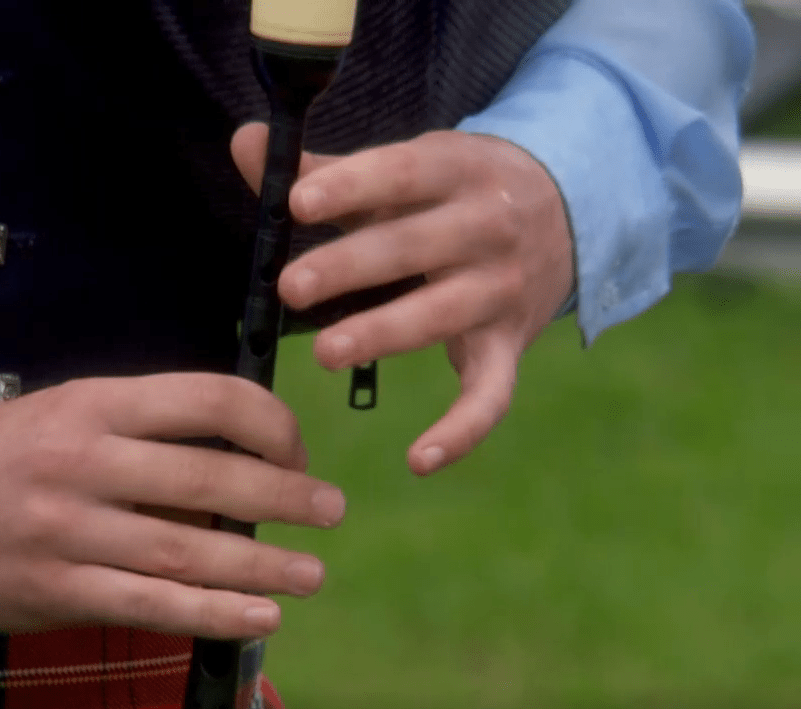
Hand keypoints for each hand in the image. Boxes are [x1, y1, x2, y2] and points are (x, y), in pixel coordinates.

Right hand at [0, 373, 345, 638]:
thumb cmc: (4, 454)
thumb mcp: (69, 410)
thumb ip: (146, 427)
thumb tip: (242, 456)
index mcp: (93, 404)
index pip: (206, 401)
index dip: (269, 424)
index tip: (294, 450)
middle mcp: (83, 463)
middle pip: (207, 481)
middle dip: (283, 497)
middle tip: (330, 511)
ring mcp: (67, 531)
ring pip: (185, 553)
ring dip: (261, 566)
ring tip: (311, 573)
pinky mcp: (56, 589)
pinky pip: (149, 606)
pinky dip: (212, 614)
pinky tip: (260, 617)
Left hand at [231, 123, 574, 475]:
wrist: (570, 208)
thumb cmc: (451, 190)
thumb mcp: (404, 166)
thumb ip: (323, 168)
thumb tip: (245, 141)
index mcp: (455, 169)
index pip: (402, 173)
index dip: (350, 186)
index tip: (298, 204)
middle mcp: (488, 227)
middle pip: (415, 247)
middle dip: (352, 267)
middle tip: (290, 288)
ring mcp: (503, 290)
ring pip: (444, 315)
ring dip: (385, 334)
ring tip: (325, 351)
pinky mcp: (511, 345)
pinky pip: (492, 395)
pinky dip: (463, 432)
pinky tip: (417, 461)